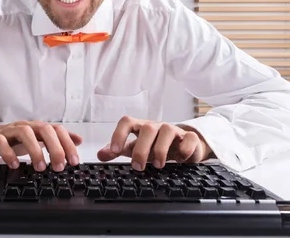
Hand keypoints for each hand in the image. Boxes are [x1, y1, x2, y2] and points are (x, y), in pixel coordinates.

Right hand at [0, 121, 82, 171]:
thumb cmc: (14, 140)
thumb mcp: (38, 140)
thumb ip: (57, 140)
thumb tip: (79, 140)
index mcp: (37, 128)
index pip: (57, 130)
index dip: (67, 144)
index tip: (73, 162)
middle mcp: (25, 127)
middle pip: (43, 129)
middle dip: (54, 148)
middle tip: (58, 167)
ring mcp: (9, 131)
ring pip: (24, 133)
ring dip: (35, 150)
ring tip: (40, 168)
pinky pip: (1, 142)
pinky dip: (9, 153)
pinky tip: (15, 165)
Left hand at [97, 116, 211, 170]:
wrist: (182, 145)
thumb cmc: (154, 146)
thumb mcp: (134, 148)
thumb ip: (117, 150)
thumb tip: (100, 155)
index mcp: (140, 127)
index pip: (127, 122)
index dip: (119, 135)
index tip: (113, 152)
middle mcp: (156, 126)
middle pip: (147, 129)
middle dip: (141, 149)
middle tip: (137, 166)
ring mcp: (174, 130)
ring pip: (167, 131)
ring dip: (161, 149)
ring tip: (157, 165)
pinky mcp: (190, 138)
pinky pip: (189, 138)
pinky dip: (184, 149)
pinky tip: (180, 160)